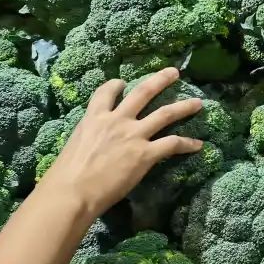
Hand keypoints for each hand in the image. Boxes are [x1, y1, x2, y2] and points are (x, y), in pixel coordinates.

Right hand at [39, 68, 202, 220]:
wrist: (72, 191)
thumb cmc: (65, 176)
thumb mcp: (74, 145)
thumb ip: (89, 138)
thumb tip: (93, 145)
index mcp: (93, 118)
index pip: (106, 92)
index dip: (115, 85)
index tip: (122, 82)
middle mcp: (116, 120)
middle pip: (143, 92)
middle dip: (160, 80)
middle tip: (174, 72)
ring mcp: (133, 135)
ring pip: (165, 113)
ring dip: (184, 107)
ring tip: (198, 103)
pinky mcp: (145, 153)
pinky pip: (173, 144)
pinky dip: (187, 144)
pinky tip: (198, 145)